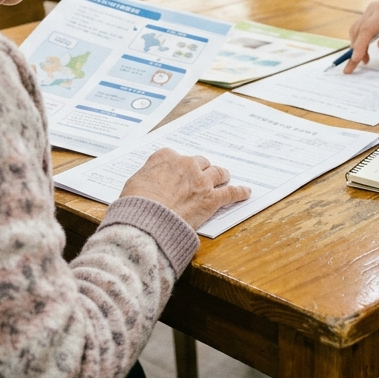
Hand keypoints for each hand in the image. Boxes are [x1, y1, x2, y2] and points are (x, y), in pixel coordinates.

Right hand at [118, 147, 251, 228]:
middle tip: (202, 176)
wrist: (146, 220)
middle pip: (199, 162)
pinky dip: (239, 192)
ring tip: (225, 177)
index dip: (178, 167)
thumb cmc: (135, 204)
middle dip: (201, 170)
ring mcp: (200, 181)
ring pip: (218, 173)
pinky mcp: (211, 199)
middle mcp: (185, 164)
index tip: (179, 172)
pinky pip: (230, 193)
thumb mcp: (133, 183)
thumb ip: (147, 177)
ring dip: (222, 175)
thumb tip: (149, 182)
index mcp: (165, 157)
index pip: (175, 157)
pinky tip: (245, 192)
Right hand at [344, 0, 378, 73]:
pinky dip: (360, 41)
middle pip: (358, 29)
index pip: (367, 28)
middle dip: (354, 49)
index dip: (360, 45)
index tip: (355, 59)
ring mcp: (370, 10)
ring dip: (356, 46)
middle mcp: (373, 8)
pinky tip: (365, 52)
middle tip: (351, 67)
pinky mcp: (370, 15)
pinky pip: (360, 28)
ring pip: (356, 29)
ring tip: (363, 61)